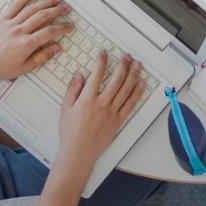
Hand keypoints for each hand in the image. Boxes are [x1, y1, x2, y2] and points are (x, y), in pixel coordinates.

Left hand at [0, 0, 74, 87]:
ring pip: (31, 9)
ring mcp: (10, 23)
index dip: (62, 27)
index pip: (49, 32)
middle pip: (42, 16)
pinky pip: (15, 5)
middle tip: (67, 8)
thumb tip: (56, 48)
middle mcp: (19, 31)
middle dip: (57, 11)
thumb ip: (42, 57)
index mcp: (26, 44)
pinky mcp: (1, 19)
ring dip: (45, 2)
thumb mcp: (24, 68)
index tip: (69, 26)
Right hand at [57, 50, 147, 169]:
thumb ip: (73, 89)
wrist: (79, 152)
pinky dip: (136, 94)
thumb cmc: (71, 132)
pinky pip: (130, 104)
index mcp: (87, 99)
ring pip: (126, 90)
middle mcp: (102, 104)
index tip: (103, 53)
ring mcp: (112, 112)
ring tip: (137, 65)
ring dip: (133, 76)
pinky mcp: (118, 121)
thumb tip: (79, 75)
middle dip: (122, 65)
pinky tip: (140, 85)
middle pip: (116, 79)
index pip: (97, 74)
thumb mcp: (65, 108)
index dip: (101, 61)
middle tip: (126, 56)